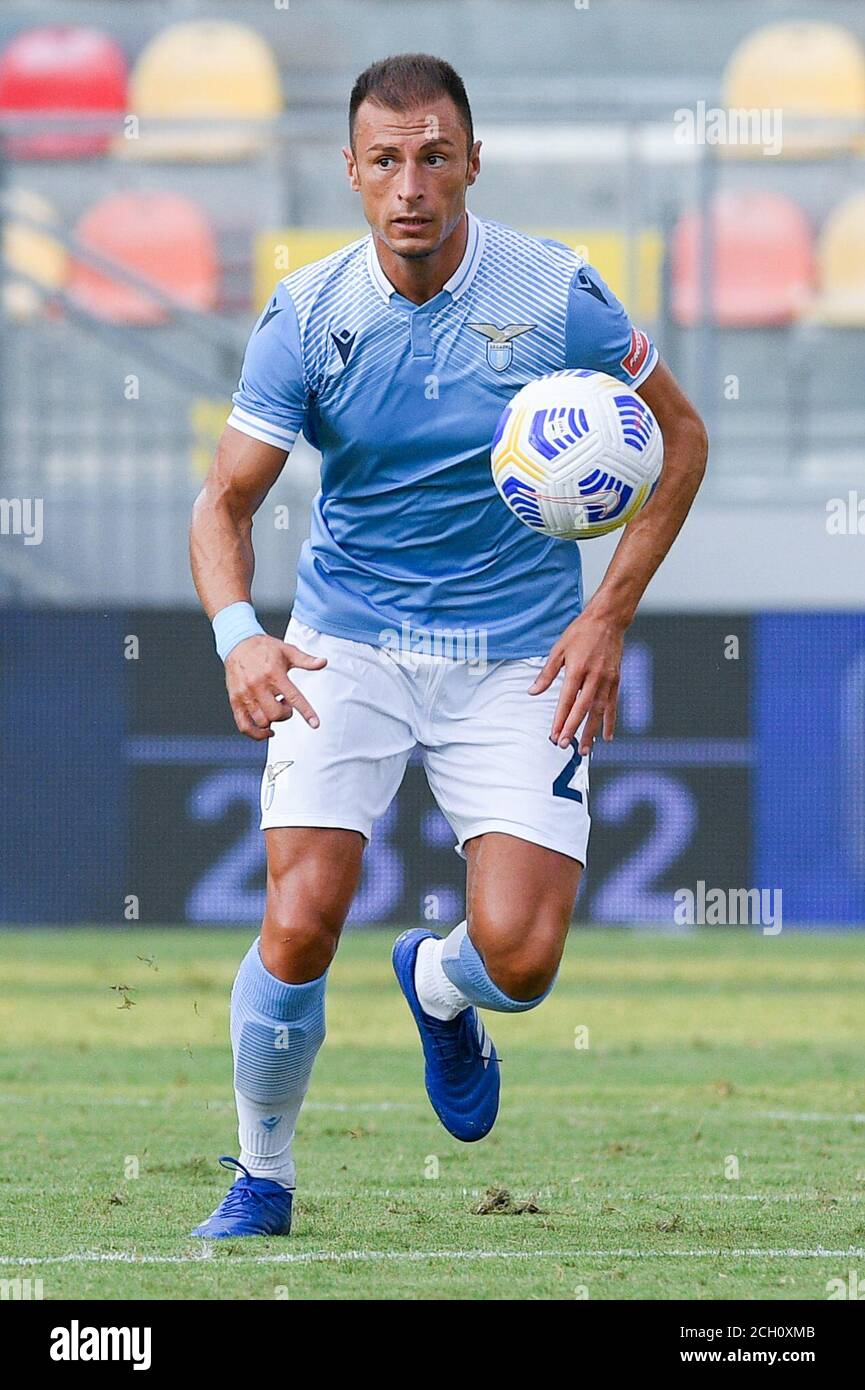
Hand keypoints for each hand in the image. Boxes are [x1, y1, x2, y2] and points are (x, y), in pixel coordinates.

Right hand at [224, 634, 325, 740]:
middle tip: (284, 704)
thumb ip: (306, 660)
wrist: (237, 642)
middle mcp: (258, 685)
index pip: (293, 697)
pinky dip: (255, 733)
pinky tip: (265, 730)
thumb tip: (323, 662)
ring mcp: (245, 694)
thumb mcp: (287, 650)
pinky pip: (244, 725)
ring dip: (272, 721)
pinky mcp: (235, 700)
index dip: (306, 712)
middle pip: (276, 714)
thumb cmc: (264, 648)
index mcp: (274, 673)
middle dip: (285, 714)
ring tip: (273, 708)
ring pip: (262, 721)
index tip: (315, 724)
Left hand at [528, 611, 624, 755]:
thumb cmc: (581, 633)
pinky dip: (610, 722)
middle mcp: (594, 677)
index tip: (554, 735)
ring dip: (592, 732)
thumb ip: (547, 674)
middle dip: (573, 729)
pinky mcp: (616, 680)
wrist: (608, 620)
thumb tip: (533, 692)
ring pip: (599, 711)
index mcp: (577, 669)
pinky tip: (607, 737)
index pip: (567, 700)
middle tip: (565, 746)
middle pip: (583, 709)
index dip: (560, 719)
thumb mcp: (559, 650)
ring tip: (586, 750)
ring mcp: (607, 680)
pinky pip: (613, 705)